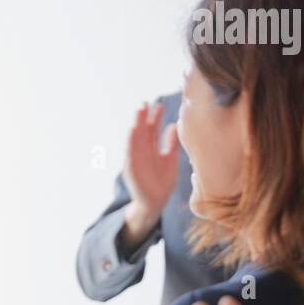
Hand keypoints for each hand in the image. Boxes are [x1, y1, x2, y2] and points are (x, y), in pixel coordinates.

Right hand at [121, 102, 179, 248]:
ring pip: (134, 138)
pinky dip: (130, 142)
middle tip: (144, 103)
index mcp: (151, 148)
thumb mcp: (169, 159)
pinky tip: (132, 131)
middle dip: (142, 117)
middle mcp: (141, 151)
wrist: (155, 202)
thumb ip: (170, 143)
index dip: (154, 118)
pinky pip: (129, 153)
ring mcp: (135, 159)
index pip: (152, 129)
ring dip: (135, 125)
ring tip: (138, 112)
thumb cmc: (162, 181)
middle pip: (141, 130)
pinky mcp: (131, 168)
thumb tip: (173, 125)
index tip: (158, 106)